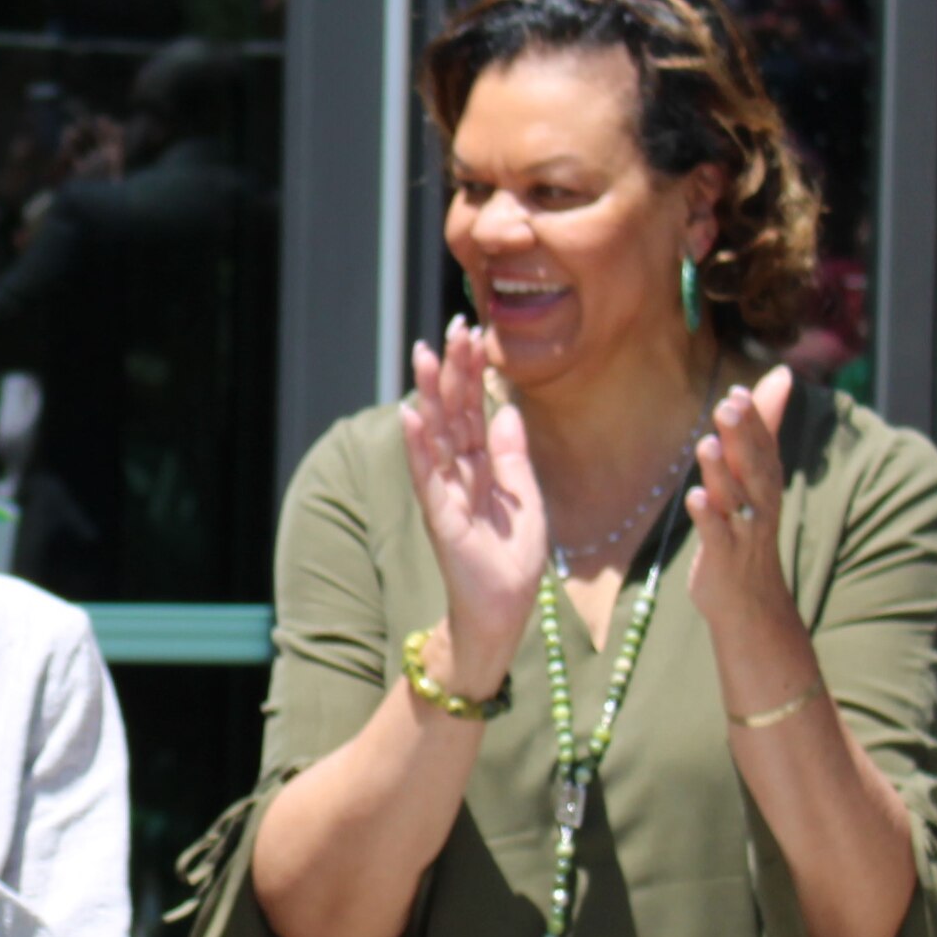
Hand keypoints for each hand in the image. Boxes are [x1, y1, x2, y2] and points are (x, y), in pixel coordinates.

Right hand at [397, 320, 544, 705]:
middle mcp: (458, 472)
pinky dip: (418, 446)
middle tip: (452, 327)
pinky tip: (411, 415)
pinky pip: (427, 475)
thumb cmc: (513, 559)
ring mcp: (445, 491)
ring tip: (424, 356)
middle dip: (452, 369)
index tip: (474, 332)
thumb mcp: (526, 498)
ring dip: (428, 394)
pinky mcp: (440, 515)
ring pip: (435, 434)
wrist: (505, 609)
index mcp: (481, 465)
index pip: (474, 408)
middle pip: (453, 411)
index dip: (473, 371)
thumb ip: (514, 455)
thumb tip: (509, 408)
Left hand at [683, 367, 825, 691]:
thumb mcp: (757, 473)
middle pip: (752, 467)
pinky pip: (716, 535)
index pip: (763, 445)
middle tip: (727, 407)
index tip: (738, 393)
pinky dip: (707, 517)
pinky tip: (695, 498)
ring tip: (706, 445)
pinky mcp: (722, 557)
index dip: (753, 421)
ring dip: (720, 472)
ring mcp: (742, 531)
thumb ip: (765, 424)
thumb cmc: (748, 526)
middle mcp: (758, 503)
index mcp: (765, 481)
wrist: (750, 600)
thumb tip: (783, 374)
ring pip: (734, 499)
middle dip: (741, 438)